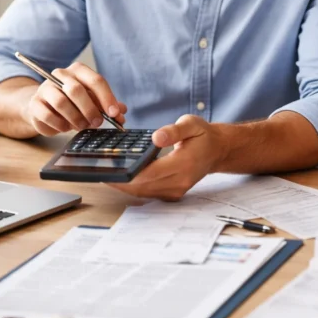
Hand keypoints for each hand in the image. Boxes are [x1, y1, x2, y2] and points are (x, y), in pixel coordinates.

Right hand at [22, 62, 126, 135]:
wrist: (45, 108)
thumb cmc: (73, 103)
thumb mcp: (93, 102)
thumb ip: (107, 106)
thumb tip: (121, 113)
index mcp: (78, 70)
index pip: (95, 80)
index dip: (107, 98)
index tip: (114, 114)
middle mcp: (60, 75)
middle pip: (76, 90)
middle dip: (90, 109)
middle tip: (98, 123)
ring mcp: (45, 88)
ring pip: (61, 102)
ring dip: (75, 118)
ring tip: (81, 126)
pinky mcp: (35, 103)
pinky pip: (48, 115)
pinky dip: (60, 125)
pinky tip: (66, 128)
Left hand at [108, 115, 222, 200]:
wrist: (217, 151)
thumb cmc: (203, 136)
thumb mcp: (192, 124)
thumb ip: (174, 130)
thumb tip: (156, 138)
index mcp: (184, 163)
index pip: (151, 173)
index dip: (129, 173)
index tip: (111, 169)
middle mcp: (180, 181)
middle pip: (143, 186)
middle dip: (120, 182)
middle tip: (100, 172)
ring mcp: (176, 190)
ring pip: (144, 193)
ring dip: (124, 187)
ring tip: (106, 175)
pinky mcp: (173, 193)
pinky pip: (149, 193)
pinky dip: (134, 188)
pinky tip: (121, 179)